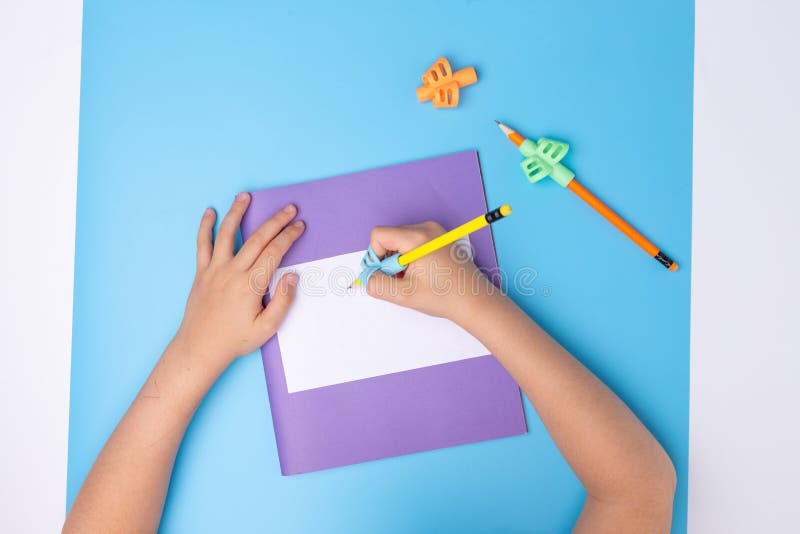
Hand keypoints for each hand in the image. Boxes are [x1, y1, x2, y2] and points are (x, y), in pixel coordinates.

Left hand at [174, 192, 304, 370]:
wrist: (200, 348)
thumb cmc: (235, 340)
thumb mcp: (267, 328)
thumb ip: (282, 301)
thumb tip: (292, 276)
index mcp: (251, 285)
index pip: (274, 252)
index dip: (289, 236)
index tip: (299, 226)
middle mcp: (232, 272)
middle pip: (257, 238)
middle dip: (275, 221)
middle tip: (289, 208)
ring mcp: (214, 270)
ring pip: (227, 234)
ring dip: (237, 212)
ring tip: (245, 196)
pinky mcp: (201, 273)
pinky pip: (202, 244)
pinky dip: (205, 227)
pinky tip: (209, 212)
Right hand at [365, 221, 490, 320]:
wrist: (475, 301)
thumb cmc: (446, 296)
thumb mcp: (404, 295)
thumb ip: (378, 284)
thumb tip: (367, 277)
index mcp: (417, 238)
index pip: (379, 234)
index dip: (375, 256)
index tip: (385, 274)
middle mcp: (427, 228)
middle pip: (390, 236)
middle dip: (388, 259)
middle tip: (400, 279)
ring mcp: (435, 232)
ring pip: (401, 240)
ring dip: (399, 260)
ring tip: (413, 278)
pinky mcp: (440, 238)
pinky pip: (414, 242)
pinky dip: (411, 257)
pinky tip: (422, 274)